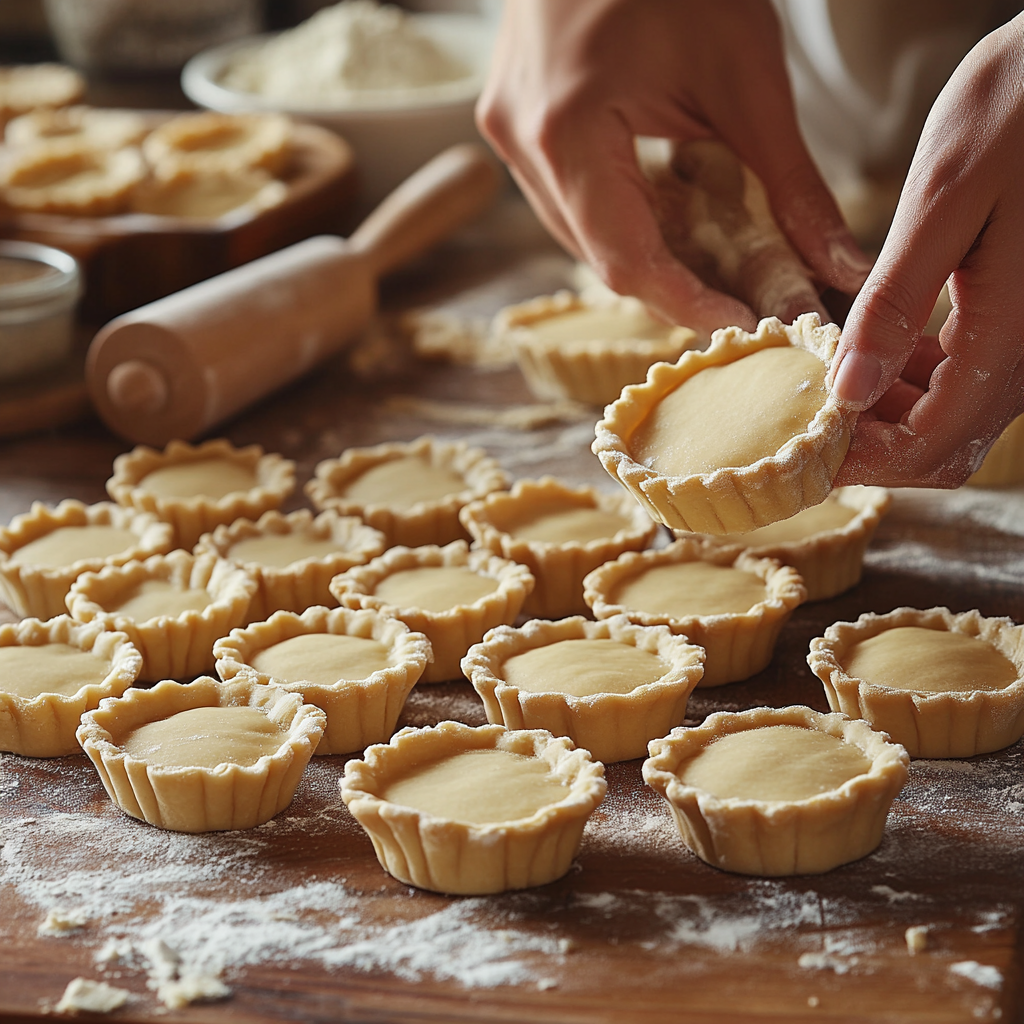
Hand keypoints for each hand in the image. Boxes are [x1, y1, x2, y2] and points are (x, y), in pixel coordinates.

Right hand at [476, 0, 870, 334]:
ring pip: (581, 234)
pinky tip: (666, 208)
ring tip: (712, 254)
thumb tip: (836, 263)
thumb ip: (790, 183)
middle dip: (673, 283)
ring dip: (646, 252)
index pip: (626, 259)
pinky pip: (570, 199)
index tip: (742, 328)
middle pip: (600, 254)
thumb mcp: (746, 75)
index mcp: (567, 129)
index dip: (686, 305)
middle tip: (741, 296)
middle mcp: (521, 140)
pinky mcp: (515, 122)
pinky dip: (621, 215)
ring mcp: (508, 132)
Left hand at [833, 15, 1023, 487]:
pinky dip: (912, 380)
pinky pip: (964, 373)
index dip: (867, 460)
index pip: (934, 443)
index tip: (806, 448)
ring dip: (889, 413)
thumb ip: (895, 304)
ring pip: (955, 414)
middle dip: (875, 446)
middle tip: (809, 420)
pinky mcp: (1019, 312)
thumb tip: (848, 390)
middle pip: (947, 443)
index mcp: (1011, 332)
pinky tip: (871, 348)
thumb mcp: (941, 203)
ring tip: (829, 381)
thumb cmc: (1017, 111)